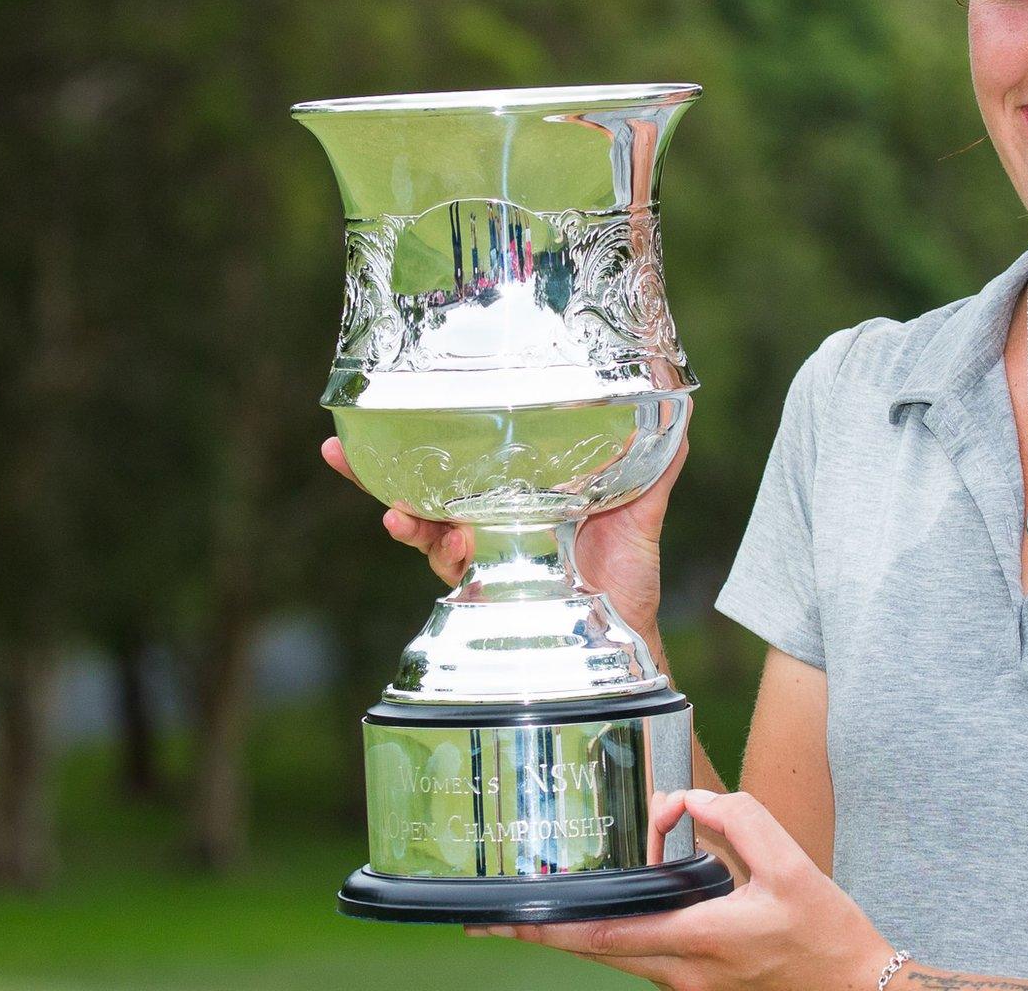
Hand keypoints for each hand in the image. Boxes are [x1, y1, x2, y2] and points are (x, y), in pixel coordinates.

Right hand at [319, 434, 688, 641]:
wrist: (625, 632)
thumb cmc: (628, 573)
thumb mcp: (643, 504)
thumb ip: (655, 459)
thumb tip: (679, 401)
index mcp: (526, 491)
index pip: (477, 454)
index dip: (443, 429)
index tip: (411, 396)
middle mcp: (494, 517)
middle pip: (433, 481)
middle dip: (386, 461)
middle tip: (348, 439)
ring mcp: (482, 550)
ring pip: (425, 519)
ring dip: (391, 500)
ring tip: (364, 475)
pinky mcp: (480, 582)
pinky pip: (439, 559)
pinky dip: (417, 539)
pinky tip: (398, 521)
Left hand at [467, 790, 893, 990]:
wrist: (858, 988)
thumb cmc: (827, 931)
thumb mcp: (790, 863)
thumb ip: (738, 820)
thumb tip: (684, 801)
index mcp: (701, 939)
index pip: (607, 935)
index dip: (550, 928)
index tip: (503, 921)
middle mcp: (685, 972)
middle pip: (596, 953)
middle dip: (541, 937)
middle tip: (490, 922)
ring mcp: (690, 986)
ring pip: (617, 958)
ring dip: (576, 936)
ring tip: (537, 912)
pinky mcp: (700, 986)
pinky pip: (643, 959)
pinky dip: (614, 938)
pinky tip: (603, 916)